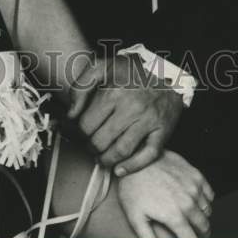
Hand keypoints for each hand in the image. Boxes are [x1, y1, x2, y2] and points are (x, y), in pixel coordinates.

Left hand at [68, 54, 183, 174]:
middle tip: (90, 145)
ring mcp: (148, 121)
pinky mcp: (162, 131)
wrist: (167, 72)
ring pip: (121, 151)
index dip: (79, 132)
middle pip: (101, 140)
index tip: (80, 133)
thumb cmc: (131, 71)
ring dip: (106, 160)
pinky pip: (148, 155)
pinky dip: (132, 167)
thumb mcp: (102, 67)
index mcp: (113, 92)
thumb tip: (70, 115)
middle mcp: (131, 107)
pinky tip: (119, 169)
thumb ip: (81, 87)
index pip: (86, 125)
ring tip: (101, 158)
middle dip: (91, 147)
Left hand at [117, 149, 213, 237]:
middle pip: (204, 228)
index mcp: (175, 216)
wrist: (134, 156)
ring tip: (188, 216)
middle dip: (199, 234)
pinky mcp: (195, 174)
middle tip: (189, 234)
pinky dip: (204, 200)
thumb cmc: (132, 187)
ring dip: (201, 217)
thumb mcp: (135, 216)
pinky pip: (209, 194)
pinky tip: (192, 200)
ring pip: (207, 211)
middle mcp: (189, 202)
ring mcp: (193, 186)